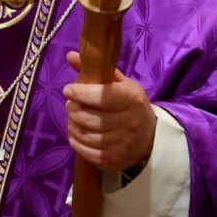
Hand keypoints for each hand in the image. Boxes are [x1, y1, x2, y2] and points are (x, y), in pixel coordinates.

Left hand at [62, 51, 155, 172]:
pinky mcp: (113, 161)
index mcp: (132, 98)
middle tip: (70, 105)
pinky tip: (78, 132)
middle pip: (87, 117)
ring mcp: (122, 144)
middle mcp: (130, 122)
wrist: (148, 137)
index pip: (101, 96)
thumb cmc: (129, 105)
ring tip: (74, 118)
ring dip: (71, 124)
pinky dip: (75, 140)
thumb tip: (70, 56)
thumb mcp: (118, 83)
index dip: (80, 93)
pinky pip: (84, 150)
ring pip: (83, 134)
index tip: (68, 90)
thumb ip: (96, 70)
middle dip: (72, 109)